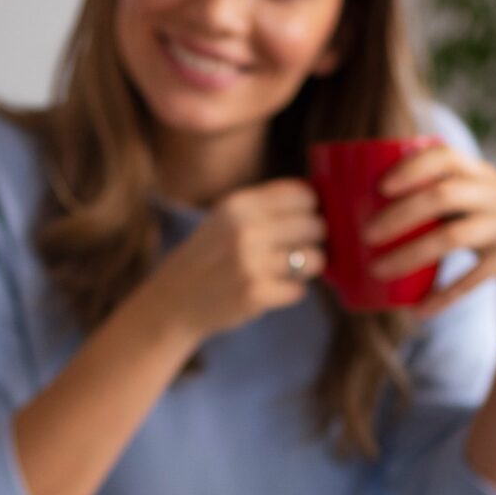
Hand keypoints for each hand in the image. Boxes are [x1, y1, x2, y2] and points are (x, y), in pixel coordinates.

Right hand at [138, 178, 326, 342]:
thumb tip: (320, 202)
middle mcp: (245, 230)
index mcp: (239, 205)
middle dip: (313, 239)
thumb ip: (266, 206)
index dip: (310, 209)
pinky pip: (299, 289)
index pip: (302, 195)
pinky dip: (291, 291)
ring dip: (308, 266)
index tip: (303, 219)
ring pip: (314, 259)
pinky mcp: (255, 294)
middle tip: (297, 248)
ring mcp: (250, 263)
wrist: (176, 299)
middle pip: (314, 226)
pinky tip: (274, 289)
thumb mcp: (227, 218)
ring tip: (290, 269)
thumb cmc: (211, 256)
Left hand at [361, 145, 495, 320]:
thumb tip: (363, 211)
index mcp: (479, 173)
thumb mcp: (471, 202)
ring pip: (452, 237)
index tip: (380, 187)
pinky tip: (418, 310)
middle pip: (442, 196)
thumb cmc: (488, 228)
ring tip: (378, 271)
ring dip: (410, 255)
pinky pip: (472, 278)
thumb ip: (435, 197)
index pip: (444, 156)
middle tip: (366, 235)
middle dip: (400, 215)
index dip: (412, 168)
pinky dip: (443, 295)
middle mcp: (495, 194)